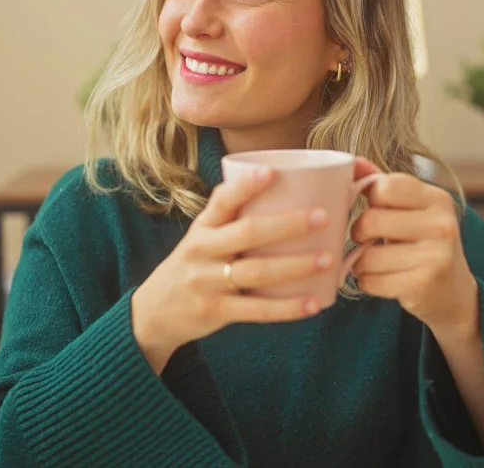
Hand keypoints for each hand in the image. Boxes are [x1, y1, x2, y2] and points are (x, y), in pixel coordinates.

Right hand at [131, 166, 333, 373]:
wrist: (156, 312)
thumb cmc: (193, 265)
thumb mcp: (202, 236)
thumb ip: (230, 215)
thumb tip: (275, 181)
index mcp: (202, 227)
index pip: (222, 200)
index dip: (246, 185)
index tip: (273, 172)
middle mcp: (202, 251)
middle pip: (247, 233)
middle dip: (287, 224)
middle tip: (322, 216)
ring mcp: (207, 283)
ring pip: (256, 272)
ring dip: (295, 265)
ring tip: (327, 258)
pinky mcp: (216, 312)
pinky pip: (256, 311)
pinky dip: (287, 308)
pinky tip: (313, 303)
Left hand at [349, 158, 479, 343]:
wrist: (453, 292)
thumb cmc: (423, 243)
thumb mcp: (412, 209)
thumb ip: (383, 184)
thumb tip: (352, 161)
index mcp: (437, 199)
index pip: (385, 186)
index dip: (369, 198)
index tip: (374, 209)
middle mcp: (442, 225)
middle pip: (371, 220)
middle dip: (359, 232)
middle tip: (367, 239)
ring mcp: (436, 256)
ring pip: (367, 255)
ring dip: (360, 262)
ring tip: (374, 262)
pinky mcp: (423, 285)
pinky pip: (371, 281)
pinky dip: (367, 282)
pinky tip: (381, 279)